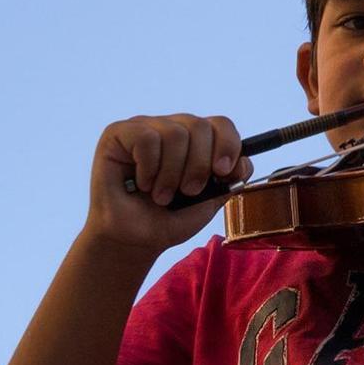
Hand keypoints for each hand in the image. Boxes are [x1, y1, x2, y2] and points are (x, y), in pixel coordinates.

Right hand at [87, 115, 247, 253]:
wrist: (132, 240)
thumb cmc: (170, 219)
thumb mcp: (209, 202)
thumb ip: (231, 180)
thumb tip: (244, 162)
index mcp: (198, 140)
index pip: (221, 124)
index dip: (228, 145)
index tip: (223, 172)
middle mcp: (173, 127)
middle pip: (201, 126)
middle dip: (199, 165)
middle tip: (187, 191)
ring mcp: (146, 127)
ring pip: (176, 134)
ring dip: (171, 173)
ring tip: (161, 195)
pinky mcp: (119, 133)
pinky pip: (146, 139)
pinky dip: (149, 168)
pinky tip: (142, 183)